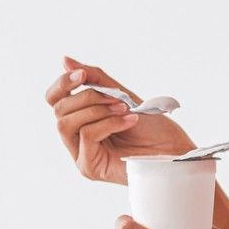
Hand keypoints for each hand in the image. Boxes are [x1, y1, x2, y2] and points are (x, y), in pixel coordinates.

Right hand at [46, 55, 195, 184]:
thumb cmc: (152, 126)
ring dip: (96, 110)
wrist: (174, 150)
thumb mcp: (122, 95)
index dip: (62, 83)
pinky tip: (129, 122)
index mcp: (81, 119)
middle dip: (88, 97)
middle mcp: (76, 138)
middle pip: (59, 109)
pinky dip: (108, 123)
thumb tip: (65, 60)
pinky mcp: (88, 168)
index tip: (82, 74)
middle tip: (117, 98)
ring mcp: (80, 154)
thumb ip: (95, 79)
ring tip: (124, 110)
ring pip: (65, 123)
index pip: (54, 99)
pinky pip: (86, 135)